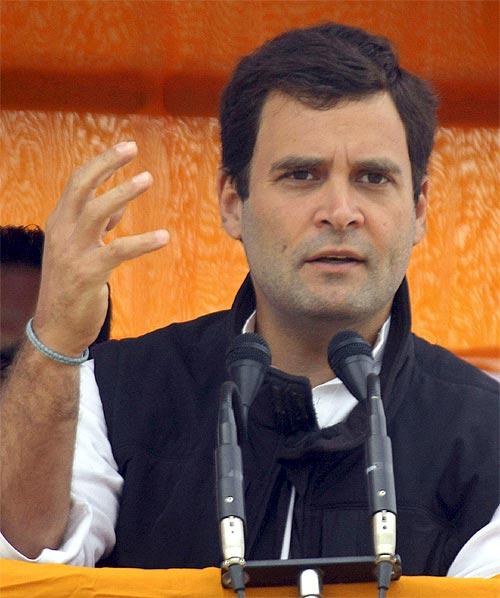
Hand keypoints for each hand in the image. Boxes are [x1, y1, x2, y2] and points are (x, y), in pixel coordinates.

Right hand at [33, 141, 168, 355]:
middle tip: (133, 147)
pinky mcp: (88, 273)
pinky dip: (143, 241)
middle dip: (107, 163)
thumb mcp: (81, 249)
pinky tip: (163, 236)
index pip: (78, 183)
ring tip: (147, 178)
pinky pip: (118, 250)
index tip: (126, 147)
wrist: (56, 327)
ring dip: (123, 192)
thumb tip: (119, 205)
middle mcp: (62, 232)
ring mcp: (73, 251)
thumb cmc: (71, 285)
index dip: (102, 163)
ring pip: (96, 211)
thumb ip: (99, 226)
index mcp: (60, 223)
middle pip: (81, 186)